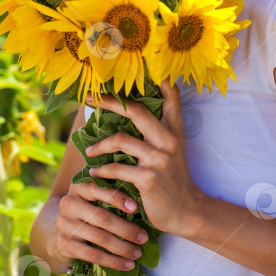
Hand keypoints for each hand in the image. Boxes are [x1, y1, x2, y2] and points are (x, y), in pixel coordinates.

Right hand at [49, 181, 149, 272]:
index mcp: (78, 187)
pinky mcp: (63, 245)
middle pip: (101, 217)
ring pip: (99, 237)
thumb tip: (144, 198)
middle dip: (126, 229)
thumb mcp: (97, 198)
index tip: (135, 208)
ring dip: (122, 247)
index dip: (117, 197)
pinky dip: (113, 261)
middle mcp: (68, 203)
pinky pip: (92, 255)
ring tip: (138, 253)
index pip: (97, 188)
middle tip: (144, 237)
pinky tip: (127, 265)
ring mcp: (64, 224)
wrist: (64, 233)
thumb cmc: (91, 211)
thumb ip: (113, 194)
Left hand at [84, 78, 206, 235]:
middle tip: (88, 97)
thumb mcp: (172, 150)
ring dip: (99, 146)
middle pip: (135, 110)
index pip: (171, 95)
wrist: (187, 212)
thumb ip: (157, 132)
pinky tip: (95, 173)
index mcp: (174, 129)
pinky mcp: (148, 178)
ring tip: (89, 152)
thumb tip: (127, 114)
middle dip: (108, 101)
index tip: (138, 64)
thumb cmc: (174, 180)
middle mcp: (168, 139)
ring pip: (120, 140)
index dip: (159, 77)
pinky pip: (117, 168)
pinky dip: (102, 171)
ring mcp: (159, 158)